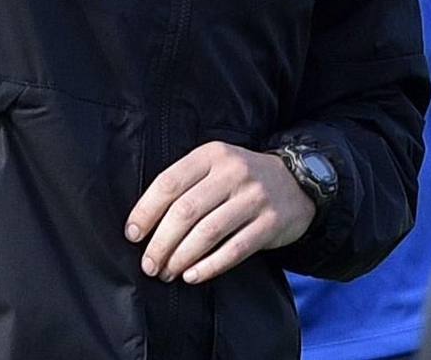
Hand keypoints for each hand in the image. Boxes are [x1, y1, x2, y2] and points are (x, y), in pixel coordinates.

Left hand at [125, 142, 316, 284]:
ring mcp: (254, 198)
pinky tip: (193, 275)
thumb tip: (145, 221)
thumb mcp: (213, 165)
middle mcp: (231, 173)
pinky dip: (210, 266)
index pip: (168, 183)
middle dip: (161, 242)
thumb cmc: (240, 178)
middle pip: (186, 211)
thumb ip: (185, 183)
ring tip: (167, 272)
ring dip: (182, 257)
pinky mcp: (271, 224)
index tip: (132, 235)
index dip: (146, 211)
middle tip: (149, 264)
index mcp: (209, 155)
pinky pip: (235, 249)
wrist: (298, 182)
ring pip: (208, 232)